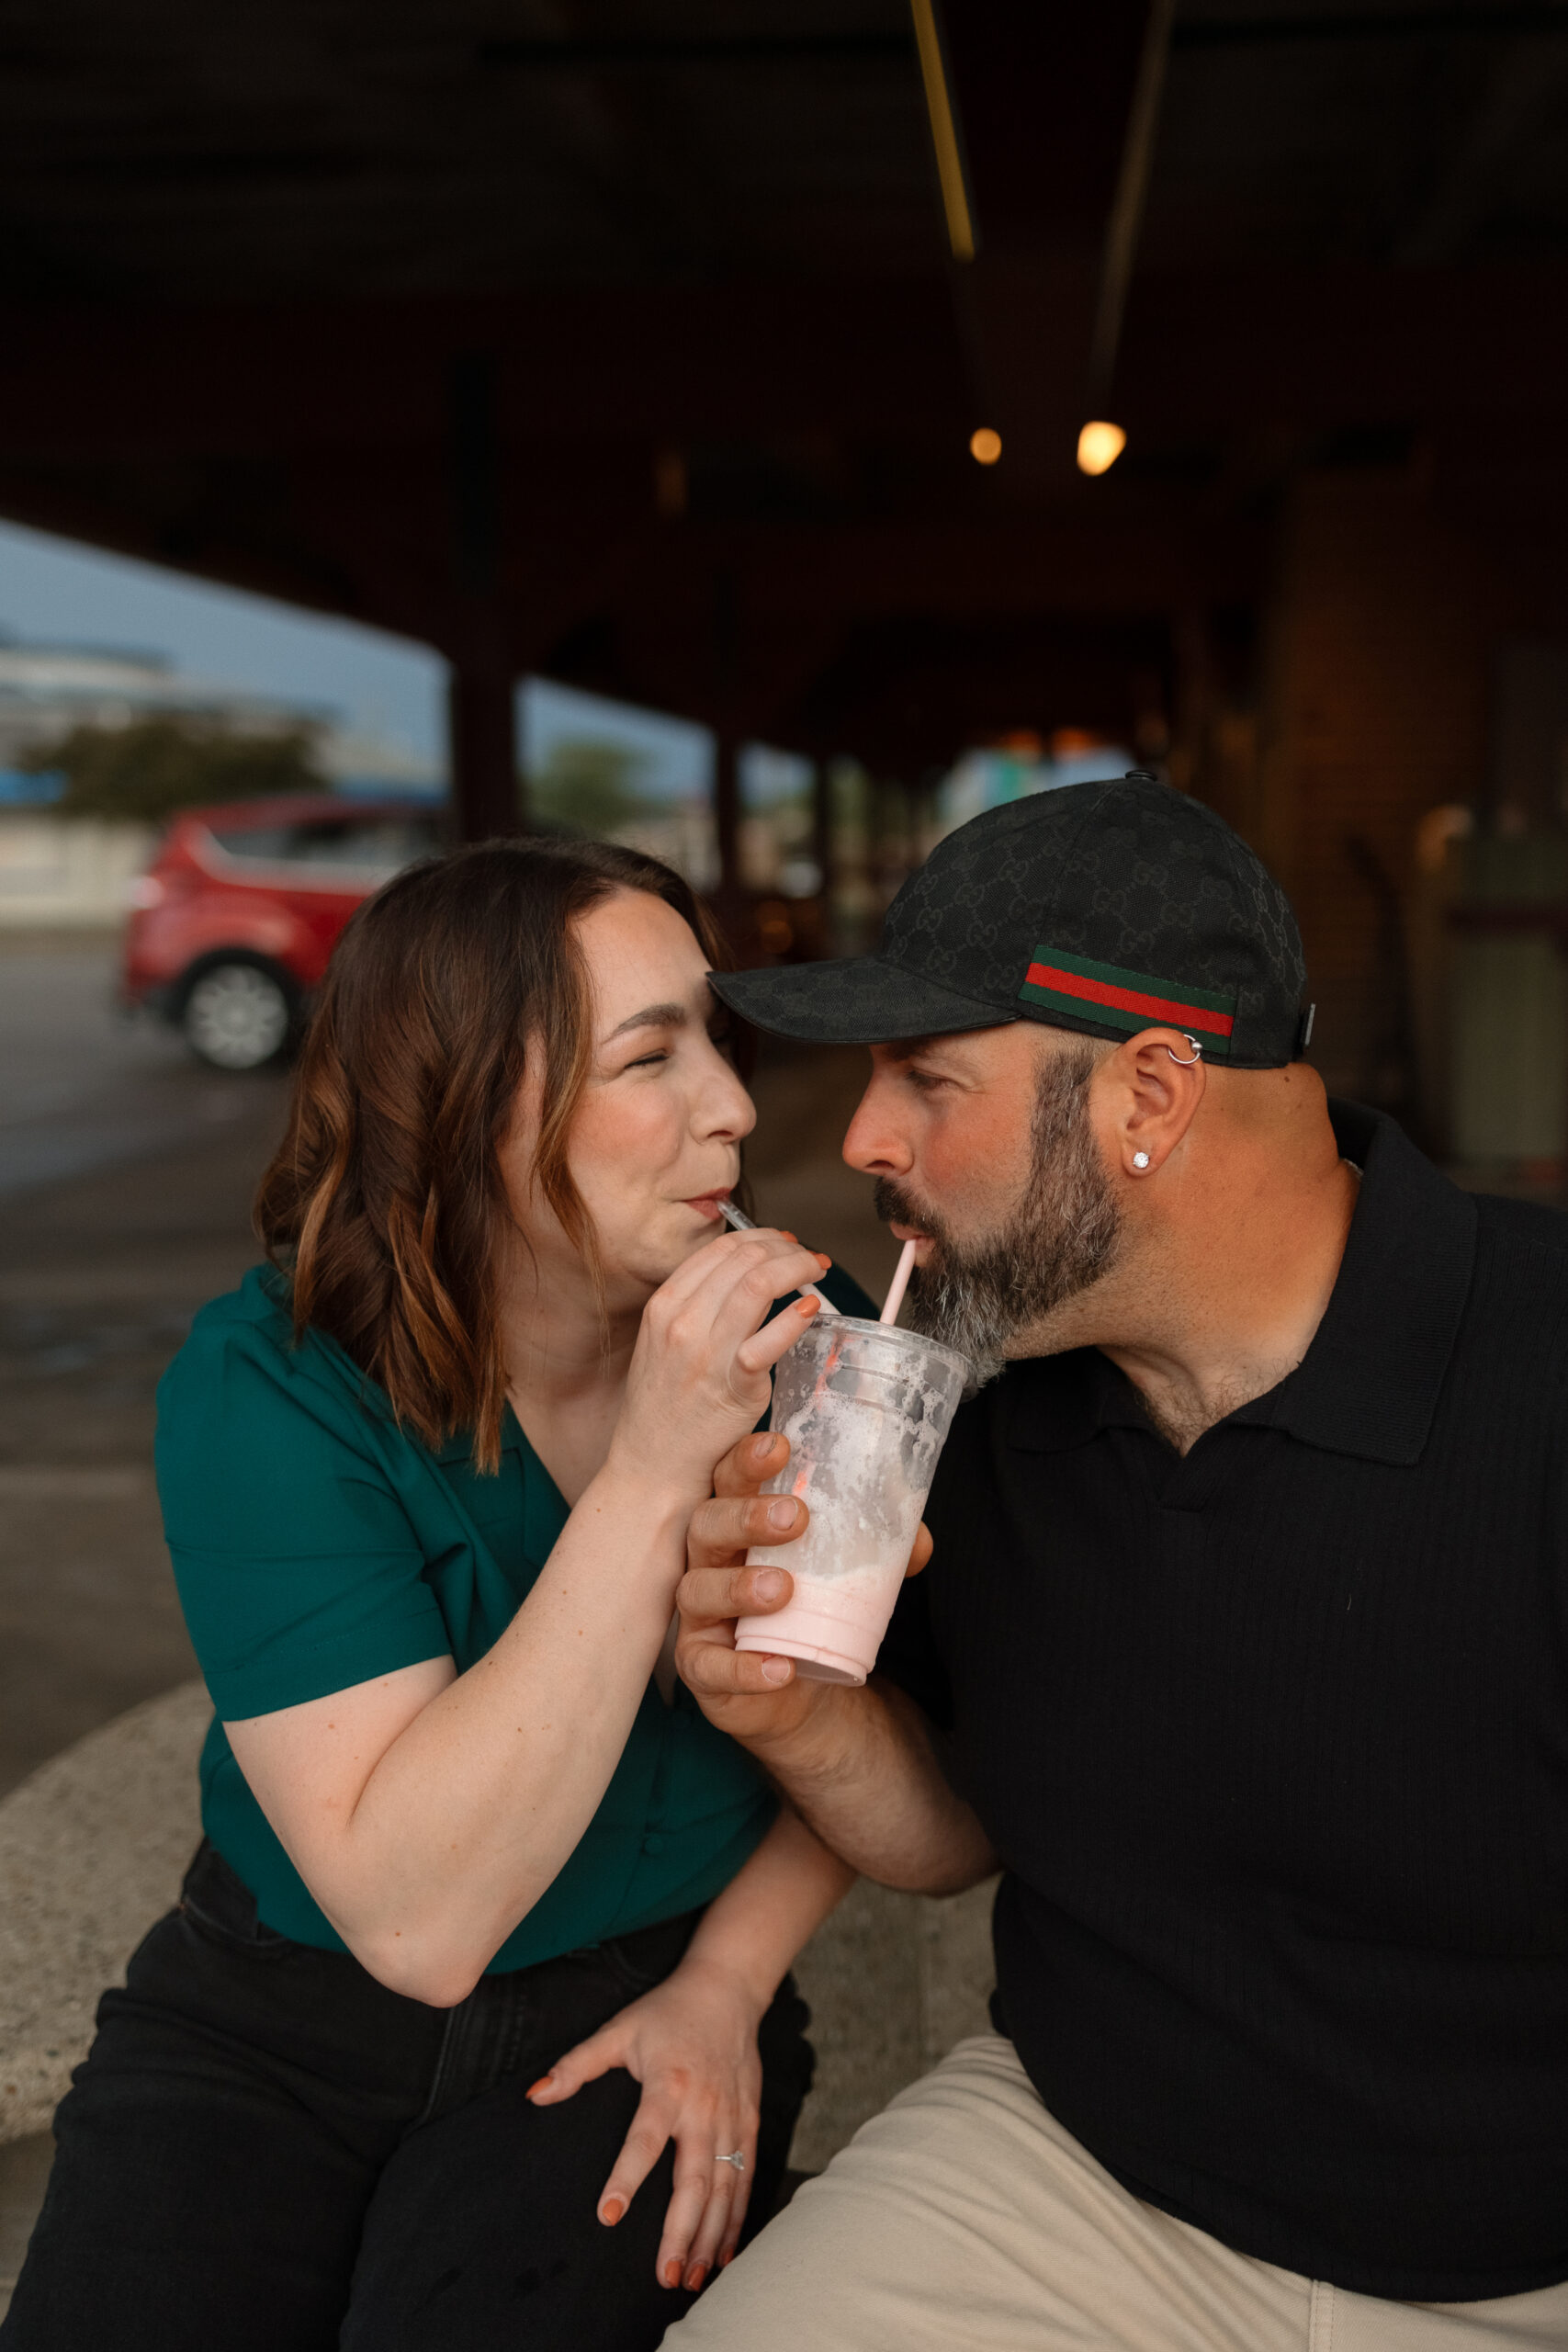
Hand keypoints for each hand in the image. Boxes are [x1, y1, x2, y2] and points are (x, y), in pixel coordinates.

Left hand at [527, 1954, 766, 2291]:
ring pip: (724, 2187)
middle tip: (665, 2275)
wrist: (727, 1988)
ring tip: (692, 2276)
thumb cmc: (666, 2012)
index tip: (608, 2215)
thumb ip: (576, 2065)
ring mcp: (731, 2117)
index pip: (643, 2139)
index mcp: (667, 2085)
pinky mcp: (749, 2122)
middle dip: (681, 2231)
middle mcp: (703, 2106)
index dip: (625, 2178)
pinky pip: (745, 2177)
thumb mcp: (618, 2030)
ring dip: (709, 2235)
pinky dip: (736, 2217)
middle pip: (694, 2178)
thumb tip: (535, 2095)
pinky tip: (724, 2251)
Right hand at [612, 1231, 833, 1501]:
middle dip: (787, 1248)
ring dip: (799, 1268)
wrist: (652, 1465)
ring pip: (759, 1283)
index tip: (784, 1243)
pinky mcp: (733, 1385)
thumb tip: (744, 1274)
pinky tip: (812, 1308)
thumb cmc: (664, 1406)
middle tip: (809, 1258)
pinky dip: (797, 1316)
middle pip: (744, 1258)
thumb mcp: (663, 1341)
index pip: (721, 1248)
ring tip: (817, 1273)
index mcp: (664, 1304)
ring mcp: (706, 1352)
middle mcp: (681, 1321)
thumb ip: (697, 1306)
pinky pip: (771, 1338)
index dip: (761, 1237)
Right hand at [675, 1431, 932, 1745]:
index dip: (745, 1460)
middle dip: (746, 1516)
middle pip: (706, 1524)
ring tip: (782, 1588)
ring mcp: (699, 1615)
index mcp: (738, 1524)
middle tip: (795, 1516)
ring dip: (738, 1586)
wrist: (797, 1688)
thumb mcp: (844, 1571)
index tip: (780, 1447)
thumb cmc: (810, 1608)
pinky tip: (779, 1667)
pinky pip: (710, 1666)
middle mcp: (710, 1561)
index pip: (729, 1479)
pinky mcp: (701, 1667)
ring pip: (698, 1591)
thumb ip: (880, 1550)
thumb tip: (917, 1540)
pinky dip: (743, 1668)